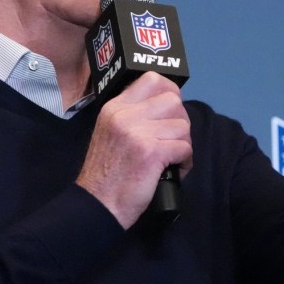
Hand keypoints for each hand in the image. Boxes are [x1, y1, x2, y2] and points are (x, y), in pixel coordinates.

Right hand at [77, 72, 192, 228]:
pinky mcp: (151, 152)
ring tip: (173, 157)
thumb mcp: (110, 132)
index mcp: (115, 107)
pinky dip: (185, 161)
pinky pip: (184, 147)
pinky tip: (175, 169)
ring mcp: (138, 132)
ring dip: (183, 143)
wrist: (97, 203)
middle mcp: (125, 114)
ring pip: (182, 126)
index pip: (152, 79)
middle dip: (180, 121)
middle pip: (173, 101)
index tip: (171, 110)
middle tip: (173, 139)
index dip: (170, 91)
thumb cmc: (106, 172)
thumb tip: (165, 106)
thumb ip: (132, 116)